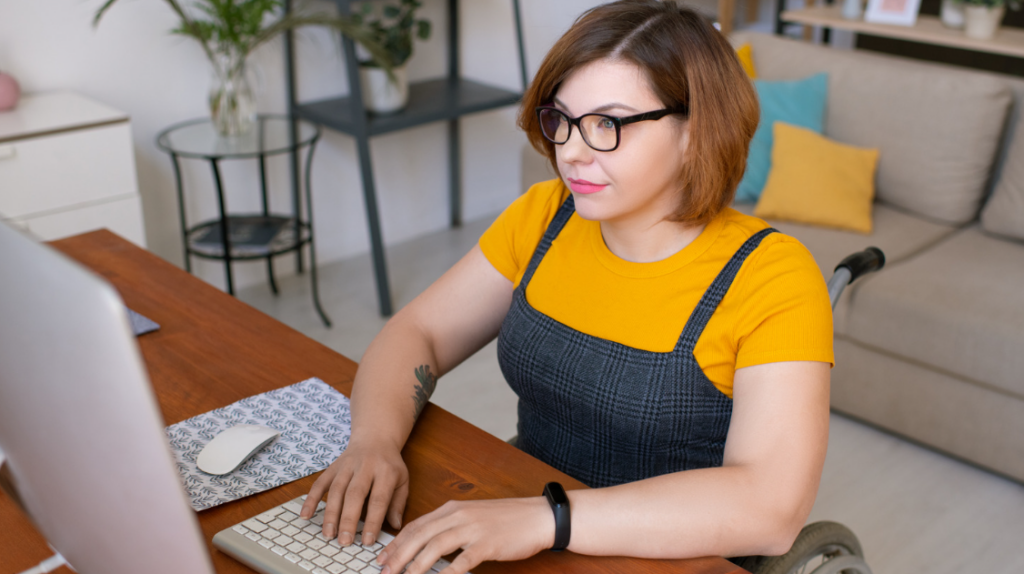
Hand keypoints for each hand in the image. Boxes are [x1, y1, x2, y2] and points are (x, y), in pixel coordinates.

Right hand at [300, 437, 408, 545]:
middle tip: (344, 541)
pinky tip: (306, 515)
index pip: (379, 499)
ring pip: (336, 490)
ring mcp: (347, 466)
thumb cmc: (389, 465)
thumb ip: (398, 503)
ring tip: (328, 534)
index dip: (373, 521)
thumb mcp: (402, 480)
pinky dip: (311, 498)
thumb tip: (396, 526)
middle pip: (355, 494)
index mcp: (386, 471)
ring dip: (330, 513)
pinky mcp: (333, 466)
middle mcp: (365, 467)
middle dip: (348, 519)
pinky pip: (320, 482)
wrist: (375, 438)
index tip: (367, 541)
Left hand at [376, 497, 553, 573]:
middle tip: (385, 571)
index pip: (416, 525)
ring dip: (416, 564)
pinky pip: (461, 561)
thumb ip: (450, 525)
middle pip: (420, 535)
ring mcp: (473, 529)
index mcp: (453, 508)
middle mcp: (459, 515)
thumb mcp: (472, 515)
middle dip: (399, 555)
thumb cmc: (506, 519)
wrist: (537, 516)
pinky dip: (446, 572)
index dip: (397, 542)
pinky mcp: (487, 544)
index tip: (382, 557)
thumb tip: (426, 543)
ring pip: (435, 546)